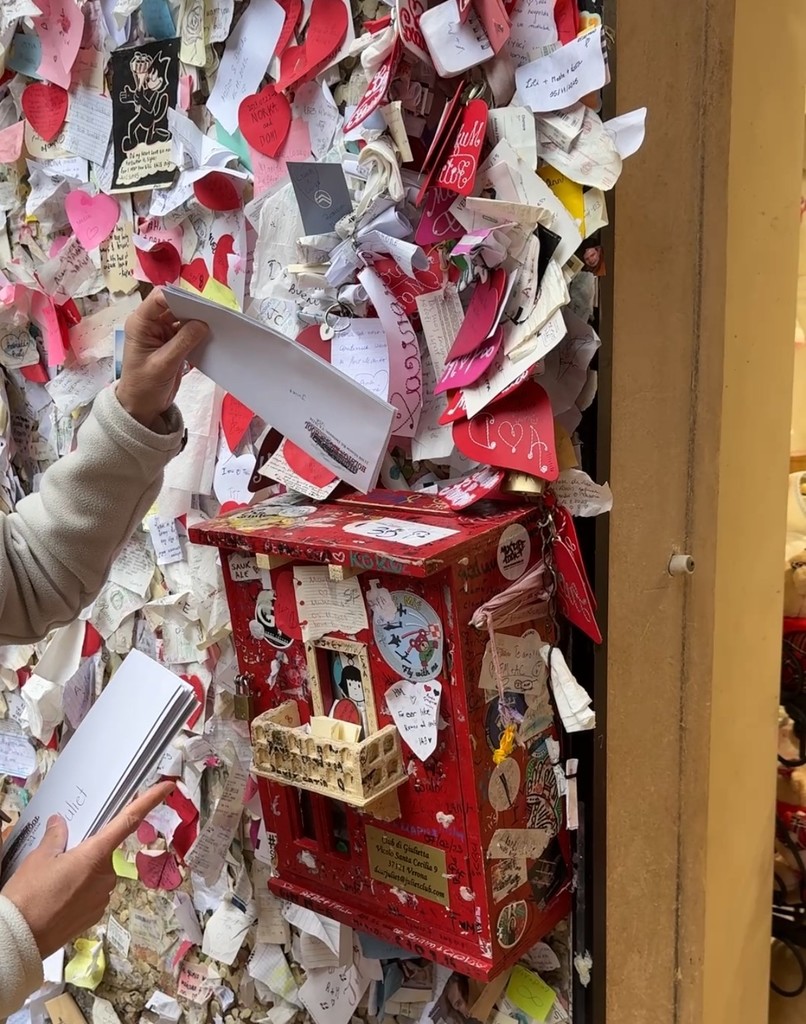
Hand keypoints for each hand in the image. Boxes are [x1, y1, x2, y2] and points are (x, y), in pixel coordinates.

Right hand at [0, 782, 174, 957]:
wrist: (20, 940)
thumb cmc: (29, 894)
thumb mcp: (39, 858)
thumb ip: (55, 837)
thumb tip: (60, 823)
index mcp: (96, 855)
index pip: (129, 820)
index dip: (150, 801)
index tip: (168, 787)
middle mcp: (107, 875)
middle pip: (103, 853)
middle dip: (87, 854)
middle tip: (58, 862)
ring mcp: (103, 898)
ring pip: (97, 876)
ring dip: (82, 876)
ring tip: (52, 886)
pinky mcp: (96, 916)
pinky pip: (93, 896)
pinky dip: (80, 894)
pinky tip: (58, 901)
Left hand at [116, 288, 207, 430]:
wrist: (142, 406)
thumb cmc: (144, 386)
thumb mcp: (164, 364)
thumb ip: (183, 342)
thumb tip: (203, 323)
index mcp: (141, 323)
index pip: (159, 298)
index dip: (178, 297)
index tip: (199, 304)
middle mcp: (151, 324)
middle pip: (174, 306)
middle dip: (192, 309)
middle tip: (213, 314)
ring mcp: (162, 334)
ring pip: (183, 319)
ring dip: (197, 322)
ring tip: (216, 325)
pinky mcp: (173, 344)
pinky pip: (188, 332)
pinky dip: (198, 334)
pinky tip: (210, 337)